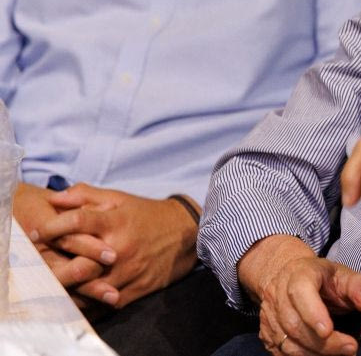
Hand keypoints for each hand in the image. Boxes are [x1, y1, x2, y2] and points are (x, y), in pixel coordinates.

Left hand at [31, 183, 197, 307]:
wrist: (188, 234)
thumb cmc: (147, 214)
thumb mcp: (120, 198)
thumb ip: (87, 195)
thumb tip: (56, 198)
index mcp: (117, 221)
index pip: (78, 221)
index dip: (52, 227)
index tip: (37, 233)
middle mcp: (121, 247)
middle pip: (79, 258)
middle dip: (54, 261)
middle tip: (40, 261)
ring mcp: (128, 270)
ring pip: (89, 284)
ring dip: (69, 284)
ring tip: (55, 281)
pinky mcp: (136, 289)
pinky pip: (105, 301)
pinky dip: (89, 300)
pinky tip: (78, 295)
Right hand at [239, 235, 360, 355]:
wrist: (287, 276)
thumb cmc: (320, 278)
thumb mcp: (344, 274)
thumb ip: (360, 286)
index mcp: (299, 275)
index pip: (300, 292)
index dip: (312, 313)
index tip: (328, 331)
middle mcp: (279, 296)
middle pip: (295, 324)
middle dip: (324, 343)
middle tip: (350, 348)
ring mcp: (270, 317)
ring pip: (287, 343)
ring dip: (315, 354)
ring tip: (341, 354)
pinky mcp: (267, 335)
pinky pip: (282, 353)